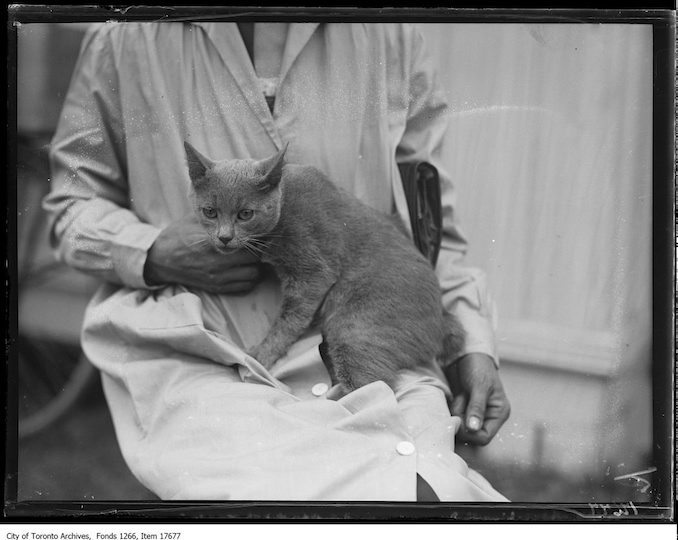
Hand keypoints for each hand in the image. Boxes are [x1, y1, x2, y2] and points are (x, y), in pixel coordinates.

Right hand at [143, 214, 265, 293]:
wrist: (160, 260)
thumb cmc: (178, 235)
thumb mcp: (194, 220)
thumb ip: (215, 215)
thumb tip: (235, 203)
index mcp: (213, 244)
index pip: (247, 243)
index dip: (257, 237)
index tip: (261, 232)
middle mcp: (218, 263)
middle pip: (254, 259)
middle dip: (258, 250)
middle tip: (256, 244)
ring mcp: (218, 278)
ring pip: (253, 275)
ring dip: (256, 266)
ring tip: (251, 257)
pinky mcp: (217, 287)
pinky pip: (244, 287)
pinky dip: (249, 279)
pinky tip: (244, 269)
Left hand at [445, 353, 509, 445]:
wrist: (466, 354)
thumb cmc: (478, 366)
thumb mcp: (479, 386)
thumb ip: (476, 407)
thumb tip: (473, 428)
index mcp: (498, 413)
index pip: (484, 437)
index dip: (470, 434)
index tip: (459, 421)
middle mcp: (487, 416)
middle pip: (470, 435)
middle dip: (461, 421)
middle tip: (458, 404)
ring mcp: (474, 413)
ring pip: (460, 426)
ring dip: (455, 413)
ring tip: (459, 396)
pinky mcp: (463, 408)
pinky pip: (454, 417)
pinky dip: (450, 409)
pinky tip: (454, 396)